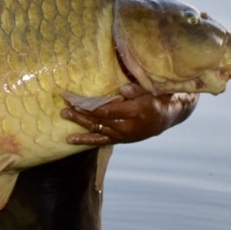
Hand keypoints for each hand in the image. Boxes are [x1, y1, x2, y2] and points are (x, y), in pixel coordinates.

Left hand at [62, 83, 197, 146]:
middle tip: (64, 107)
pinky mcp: (119, 139)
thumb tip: (123, 89)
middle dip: (80, 113)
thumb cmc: (156, 98)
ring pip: (97, 129)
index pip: (106, 111)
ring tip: (65, 115)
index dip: (89, 106)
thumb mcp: (150, 90)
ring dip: (79, 123)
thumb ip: (136, 90)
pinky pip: (100, 140)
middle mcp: (126, 127)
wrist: (166, 116)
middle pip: (98, 120)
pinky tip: (71, 140)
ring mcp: (122, 135)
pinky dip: (85, 140)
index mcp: (134, 113)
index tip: (75, 100)